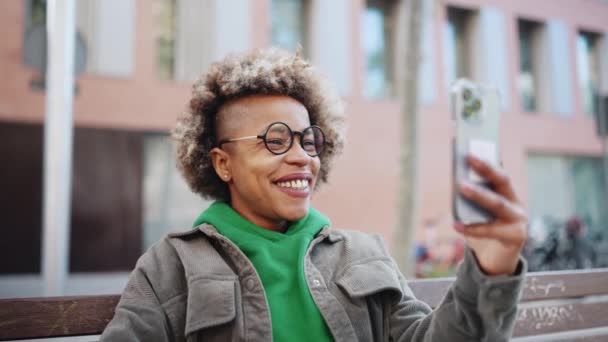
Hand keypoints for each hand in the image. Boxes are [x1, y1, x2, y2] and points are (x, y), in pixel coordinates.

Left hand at [454, 155, 527, 275]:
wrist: (495, 260)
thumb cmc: (483, 231)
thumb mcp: (477, 211)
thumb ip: (472, 197)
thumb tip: (457, 179)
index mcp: (507, 194)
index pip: (499, 171)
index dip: (488, 159)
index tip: (473, 146)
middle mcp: (516, 203)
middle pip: (502, 181)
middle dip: (486, 168)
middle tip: (468, 157)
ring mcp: (519, 220)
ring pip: (498, 204)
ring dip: (479, 194)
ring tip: (461, 186)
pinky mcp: (516, 237)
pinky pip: (491, 230)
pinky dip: (472, 227)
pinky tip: (455, 225)